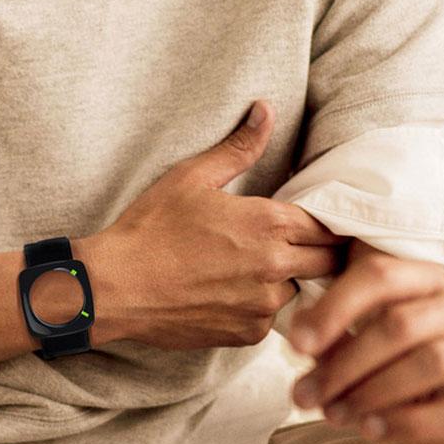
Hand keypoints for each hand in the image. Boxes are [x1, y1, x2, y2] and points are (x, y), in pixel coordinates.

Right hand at [92, 100, 349, 349]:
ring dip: (287, 279)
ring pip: (299, 291)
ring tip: (252, 268)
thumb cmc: (149, 229)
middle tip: (290, 242)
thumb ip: (238, 147)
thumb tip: (265, 109)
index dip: (324, 220)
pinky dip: (258, 306)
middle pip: (329, 261)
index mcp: (269, 223)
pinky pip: (270, 319)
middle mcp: (275, 267)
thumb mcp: (191, 177)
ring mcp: (262, 306)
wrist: (114, 287)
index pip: (328, 223)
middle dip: (318, 251)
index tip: (311, 219)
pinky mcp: (245, 334)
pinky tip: (228, 292)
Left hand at [288, 239, 443, 443]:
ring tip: (332, 414)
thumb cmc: (403, 361)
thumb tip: (301, 335)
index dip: (333, 308)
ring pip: (431, 362)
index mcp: (425, 282)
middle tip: (304, 394)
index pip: (380, 276)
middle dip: (343, 364)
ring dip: (370, 393)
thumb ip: (336, 335)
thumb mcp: (368, 341)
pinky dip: (409, 422)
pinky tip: (372, 429)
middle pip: (399, 324)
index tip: (296, 344)